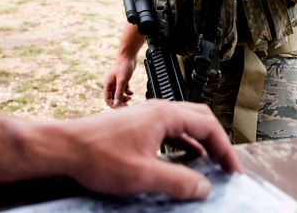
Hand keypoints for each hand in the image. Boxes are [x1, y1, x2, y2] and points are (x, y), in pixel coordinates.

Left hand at [0, 102, 240, 199]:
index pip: (208, 126)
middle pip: (200, 118)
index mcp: (165, 115)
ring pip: (184, 123)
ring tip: (208, 164)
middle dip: (216, 141)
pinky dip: (183, 142)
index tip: (233, 170)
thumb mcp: (143, 175)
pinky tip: (181, 158)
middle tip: (225, 165)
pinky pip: (169, 129)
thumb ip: (178, 181)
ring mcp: (147, 115)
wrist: (64, 148)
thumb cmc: (98, 157)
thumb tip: (204, 187)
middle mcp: (159, 109)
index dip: (225, 149)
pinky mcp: (136, 125)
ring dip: (200, 142)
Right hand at [103, 56, 135, 107]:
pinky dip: (128, 92)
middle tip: (127, 106)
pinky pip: (124, 89)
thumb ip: (119, 93)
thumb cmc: (123, 66)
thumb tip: (116, 104)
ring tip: (130, 98)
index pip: (107, 99)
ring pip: (119, 94)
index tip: (120, 107)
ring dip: (124, 98)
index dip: (113, 105)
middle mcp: (112, 84)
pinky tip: (131, 92)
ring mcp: (118, 82)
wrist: (129, 55)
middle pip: (114, 98)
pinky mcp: (124, 80)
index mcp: (108, 84)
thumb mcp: (122, 81)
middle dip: (119, 102)